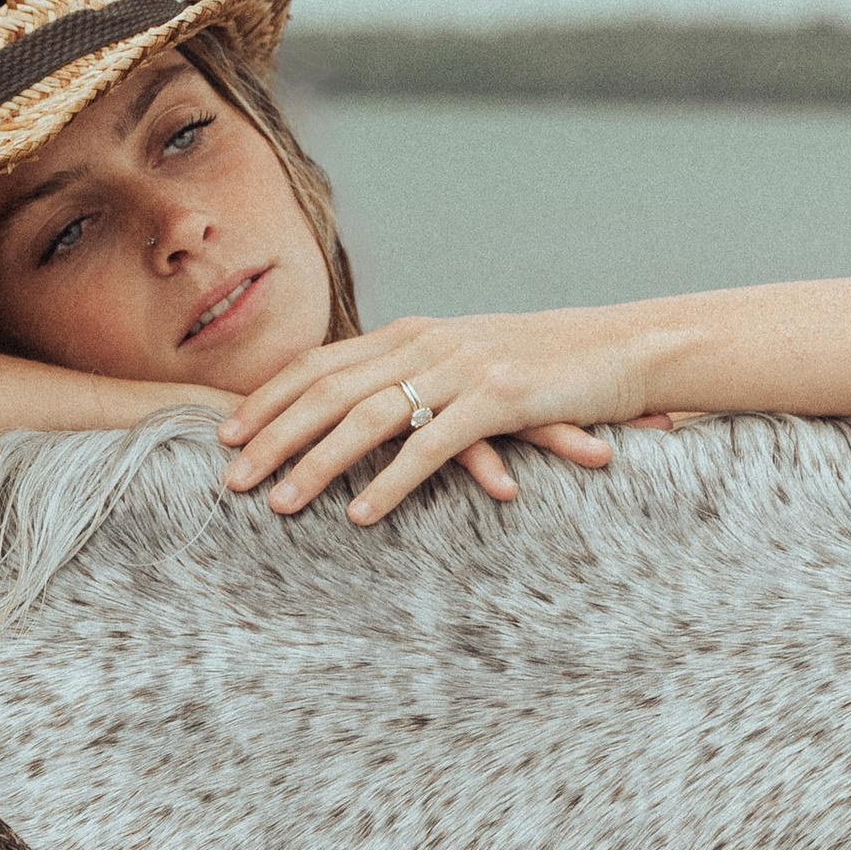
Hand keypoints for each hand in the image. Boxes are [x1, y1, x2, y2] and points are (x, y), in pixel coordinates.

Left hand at [218, 307, 661, 523]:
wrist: (624, 346)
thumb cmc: (545, 365)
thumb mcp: (468, 360)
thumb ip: (417, 377)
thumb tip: (367, 404)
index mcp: (411, 334)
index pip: (319, 364)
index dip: (269, 399)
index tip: (225, 435)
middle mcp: (426, 344)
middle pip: (328, 391)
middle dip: (272, 435)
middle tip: (228, 478)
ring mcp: (460, 368)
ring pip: (369, 418)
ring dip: (317, 463)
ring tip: (278, 504)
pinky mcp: (500, 399)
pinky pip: (432, 447)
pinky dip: (392, 482)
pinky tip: (361, 515)